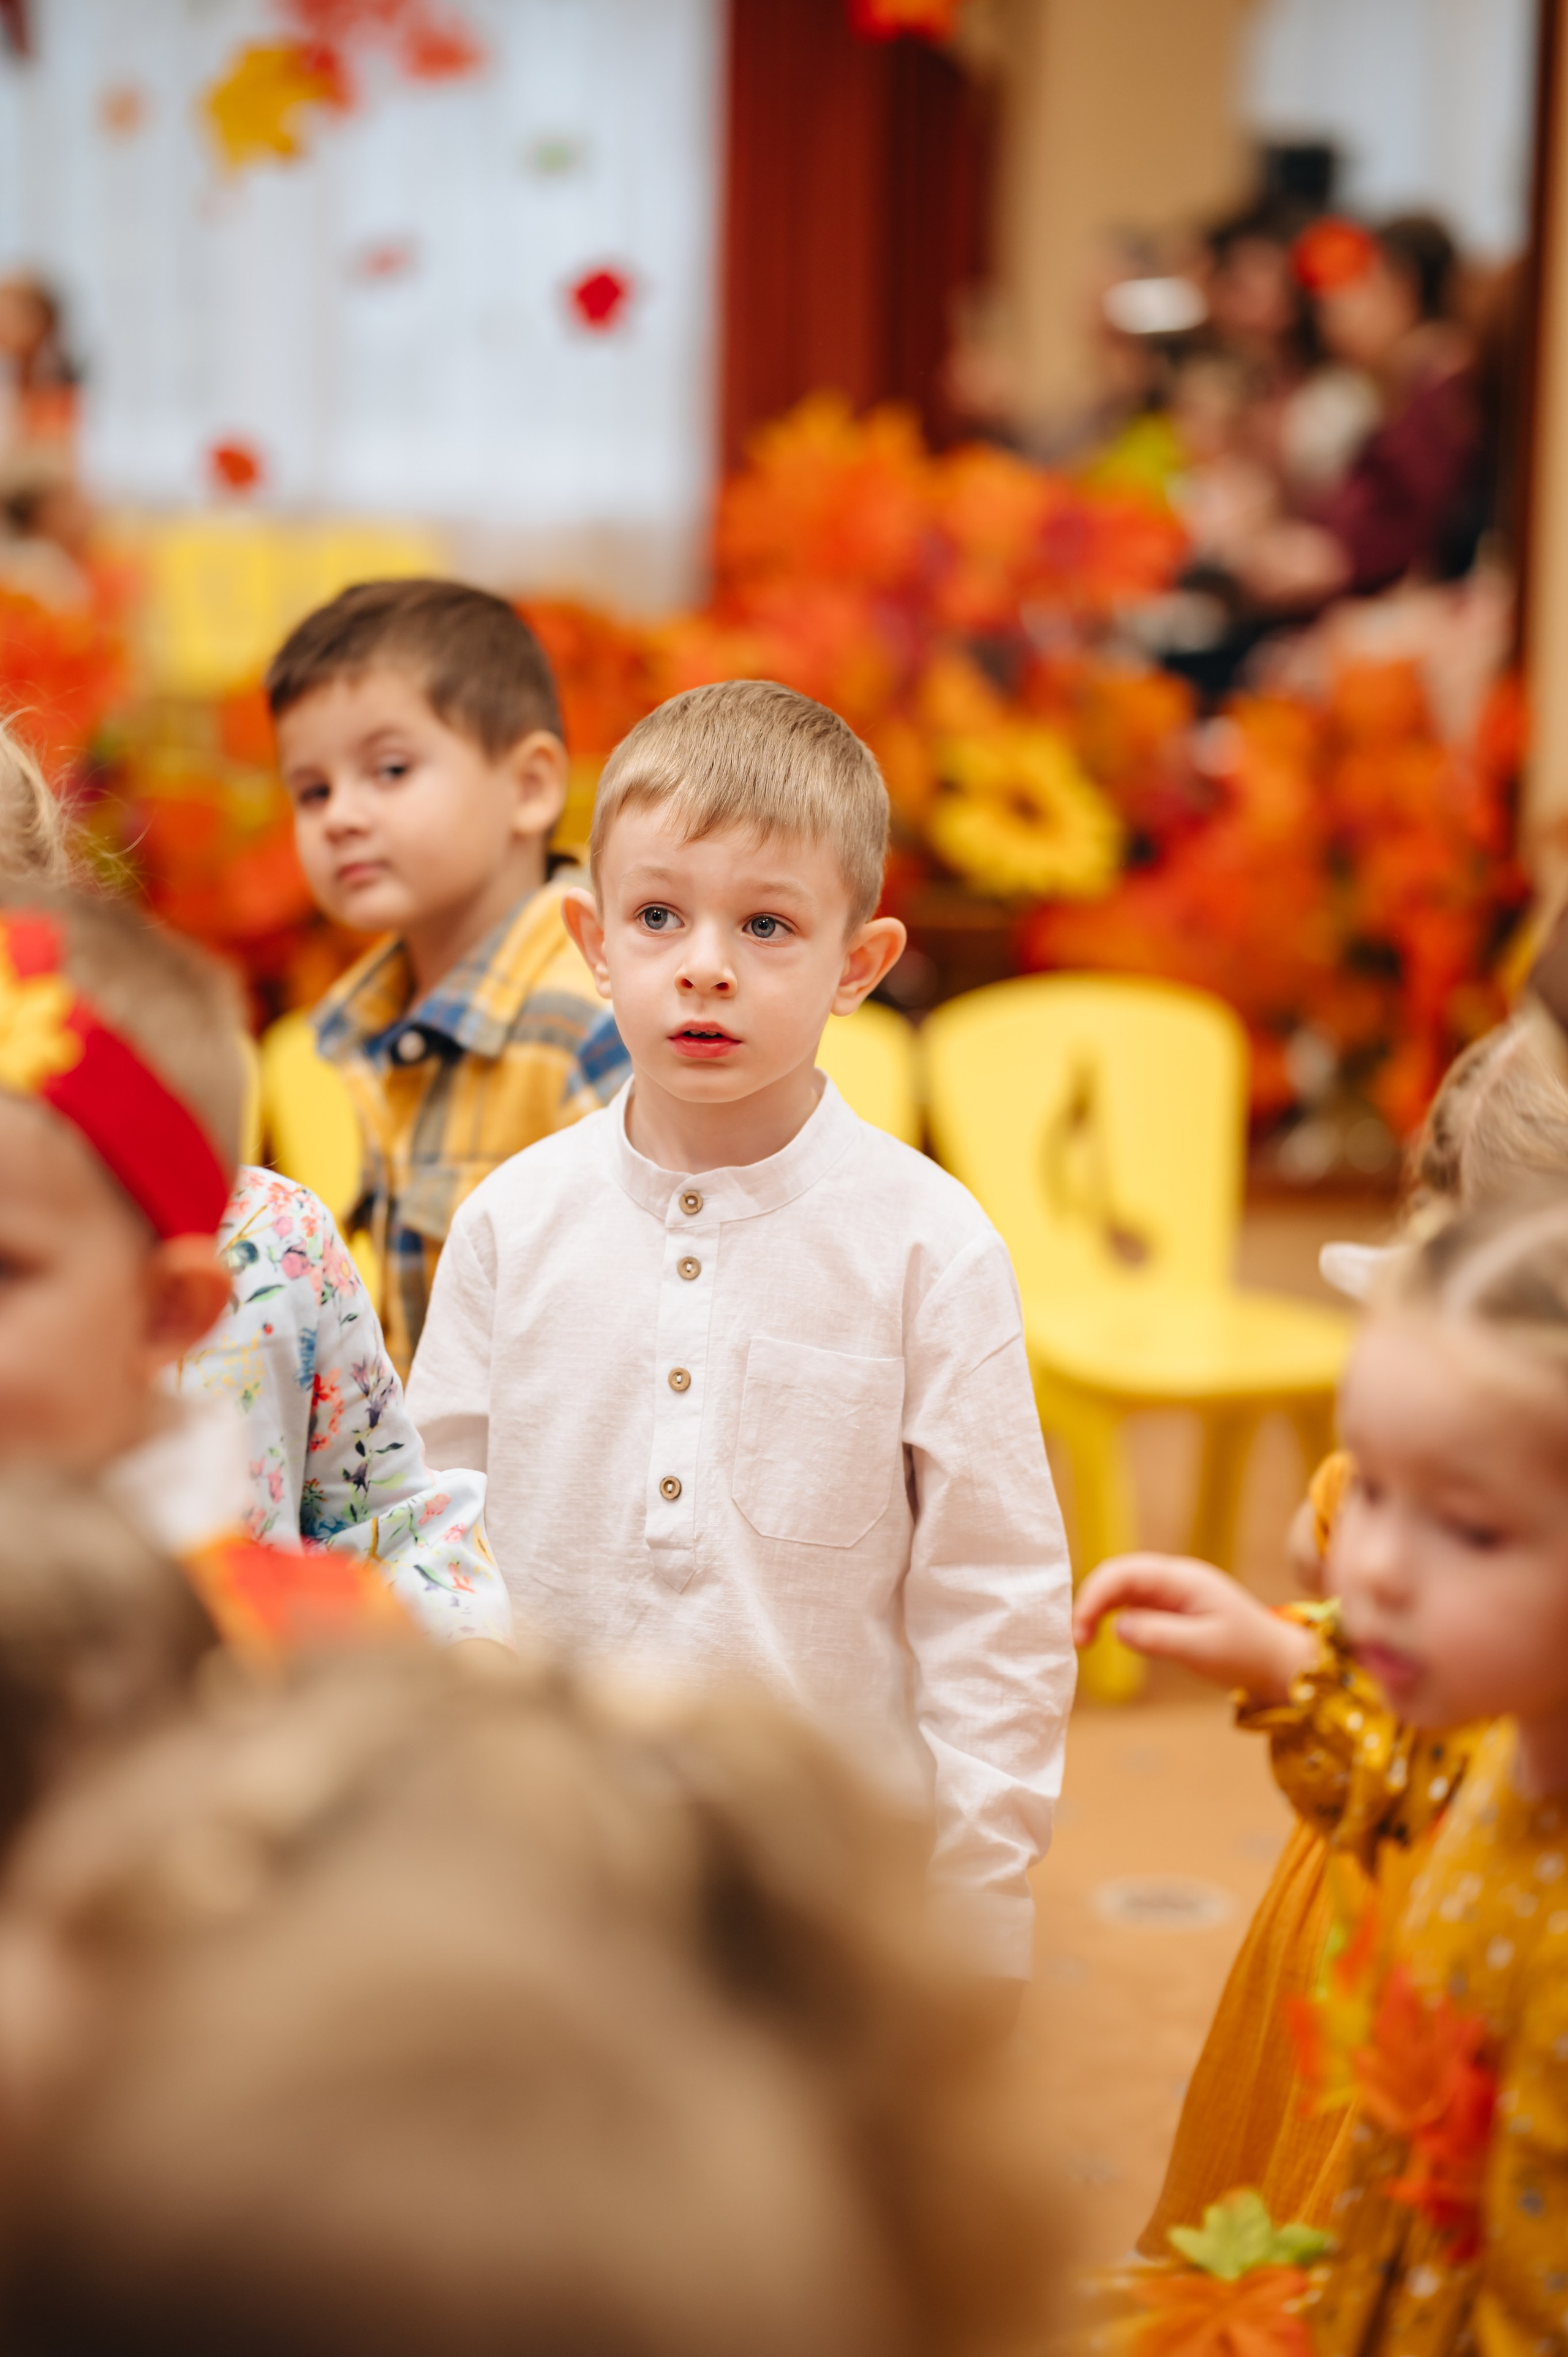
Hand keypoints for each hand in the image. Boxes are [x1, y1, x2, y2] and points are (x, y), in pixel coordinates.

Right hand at [1072, 1554, 1316, 1701]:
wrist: (1274, 1663)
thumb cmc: (1244, 1653)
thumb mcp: (1204, 1649)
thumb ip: (1160, 1636)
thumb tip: (1117, 1627)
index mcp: (1181, 1578)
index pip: (1124, 1573)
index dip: (1095, 1595)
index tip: (1081, 1631)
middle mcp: (1171, 1578)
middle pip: (1117, 1576)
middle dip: (1090, 1602)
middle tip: (1077, 1640)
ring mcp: (1169, 1592)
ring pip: (1120, 1589)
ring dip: (1097, 1609)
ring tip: (1083, 1641)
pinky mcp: (1168, 1609)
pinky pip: (1130, 1604)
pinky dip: (1110, 1617)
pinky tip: (1102, 1637)